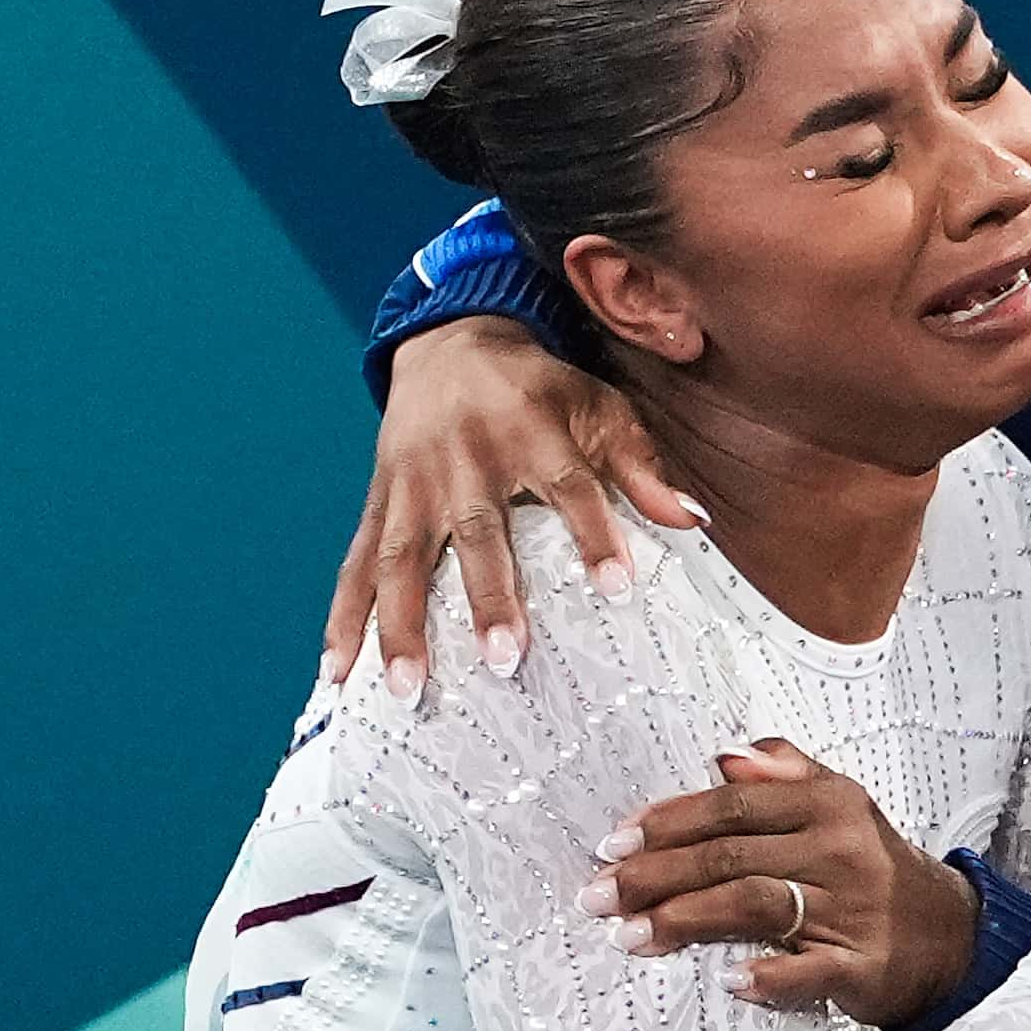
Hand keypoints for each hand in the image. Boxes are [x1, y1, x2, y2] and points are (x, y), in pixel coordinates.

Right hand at [321, 316, 695, 700]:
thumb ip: (641, 466)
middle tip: (504, 659)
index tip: (617, 587)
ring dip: (401, 623)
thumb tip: (694, 520)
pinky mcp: (379, 501)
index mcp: (531, 432)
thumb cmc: (538, 391)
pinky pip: (357, 562)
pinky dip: (345, 617)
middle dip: (488, 595)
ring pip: (404, 556)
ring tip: (408, 687)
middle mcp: (467, 459)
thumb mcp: (598, 409)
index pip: (569, 486)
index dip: (594, 534)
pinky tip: (336, 671)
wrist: (451, 344)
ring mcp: (414, 483)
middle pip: (478, 530)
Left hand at [576, 739, 980, 1028]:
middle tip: (598, 897)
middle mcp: (840, 849)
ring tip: (631, 937)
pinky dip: (769, 976)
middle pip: (733, 855)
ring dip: (686, 920)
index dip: (670, 822)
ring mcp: (852, 908)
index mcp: (829, 803)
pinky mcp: (863, 964)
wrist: (948, 933)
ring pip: (757, 903)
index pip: (735, 807)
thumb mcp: (839, 805)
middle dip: (657, 875)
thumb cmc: (871, 867)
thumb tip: (725, 757)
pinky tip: (729, 982)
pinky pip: (808, 970)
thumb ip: (784, 774)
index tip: (614, 843)